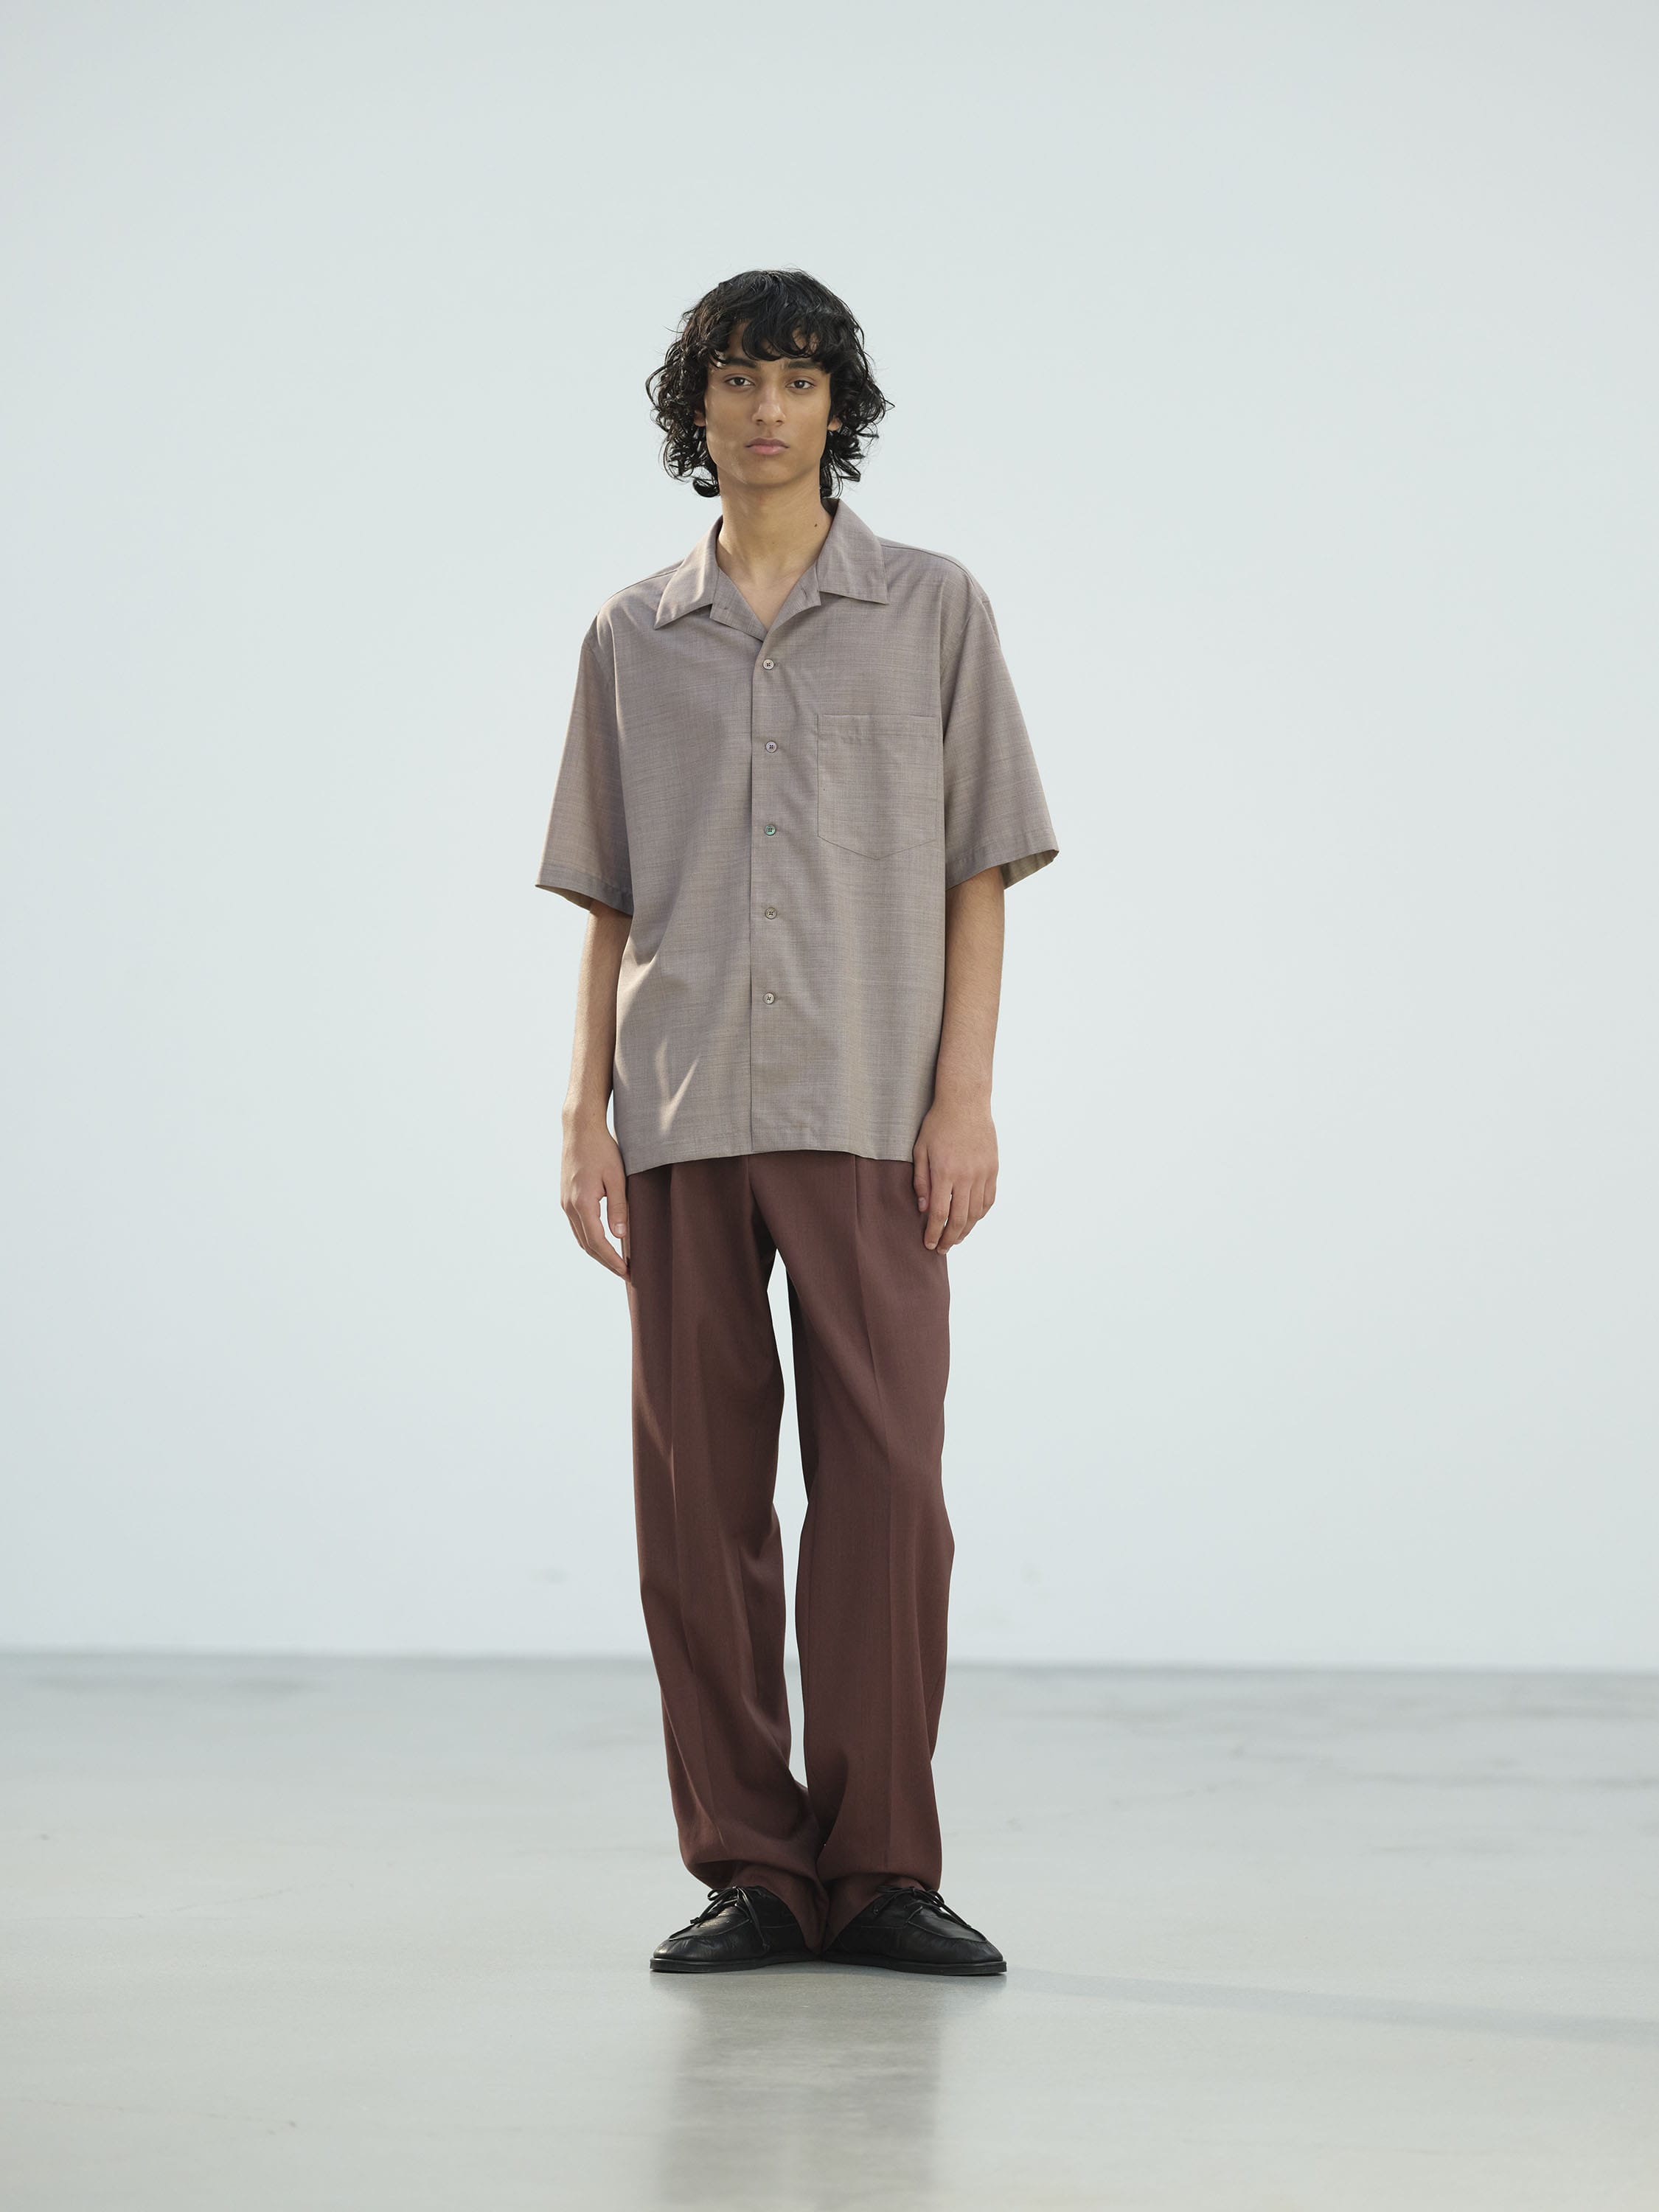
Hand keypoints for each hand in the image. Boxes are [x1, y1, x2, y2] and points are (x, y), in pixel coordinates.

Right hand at [562, 1117, 629, 1278]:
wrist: (579, 1129)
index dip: (612, 1260)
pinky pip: (577, 1226)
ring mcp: (565, 1203)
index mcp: (582, 1203)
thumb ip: (618, 1207)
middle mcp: (569, 1206)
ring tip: (617, 1263)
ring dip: (597, 1253)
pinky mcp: (566, 1198)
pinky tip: (604, 1242)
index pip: (597, 1242)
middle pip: (587, 1245)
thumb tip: (620, 1236)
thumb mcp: (617, 1177)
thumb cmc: (602, 1149)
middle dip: (606, 1262)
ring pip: (580, 1237)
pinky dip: (590, 1239)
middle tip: (626, 1274)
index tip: (627, 1272)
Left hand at [912, 1096, 997, 1252]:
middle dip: (949, 1238)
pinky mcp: (993, 1169)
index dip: (934, 1233)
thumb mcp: (920, 1150)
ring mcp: (982, 1173)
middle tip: (941, 1249)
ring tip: (956, 1238)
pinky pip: (989, 1199)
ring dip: (966, 1230)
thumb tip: (922, 1209)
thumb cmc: (938, 1125)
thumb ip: (921, 1181)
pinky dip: (981, 1214)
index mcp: (945, 1172)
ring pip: (977, 1213)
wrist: (965, 1103)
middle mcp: (966, 1176)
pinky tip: (972, 1220)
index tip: (929, 1244)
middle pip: (960, 1219)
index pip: (939, 1213)